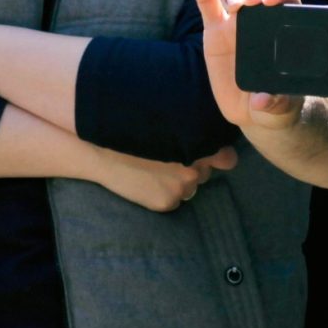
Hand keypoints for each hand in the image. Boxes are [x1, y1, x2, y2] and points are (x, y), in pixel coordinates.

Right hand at [93, 144, 238, 212]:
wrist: (101, 150)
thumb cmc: (133, 131)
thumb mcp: (166, 126)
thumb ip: (191, 133)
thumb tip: (217, 149)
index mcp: (198, 146)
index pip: (226, 158)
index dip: (218, 156)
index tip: (210, 154)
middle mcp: (194, 168)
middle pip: (206, 173)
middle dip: (195, 167)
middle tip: (170, 158)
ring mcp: (181, 187)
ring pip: (191, 187)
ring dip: (180, 181)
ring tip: (155, 169)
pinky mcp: (167, 202)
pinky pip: (175, 201)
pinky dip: (165, 193)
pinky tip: (148, 181)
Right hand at [190, 0, 305, 130]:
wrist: (253, 109)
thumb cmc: (276, 102)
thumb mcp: (282, 106)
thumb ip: (277, 103)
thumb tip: (263, 100)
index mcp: (285, 26)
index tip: (271, 2)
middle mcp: (262, 16)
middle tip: (252, 2)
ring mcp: (237, 19)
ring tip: (234, 6)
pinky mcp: (214, 27)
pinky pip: (208, 2)